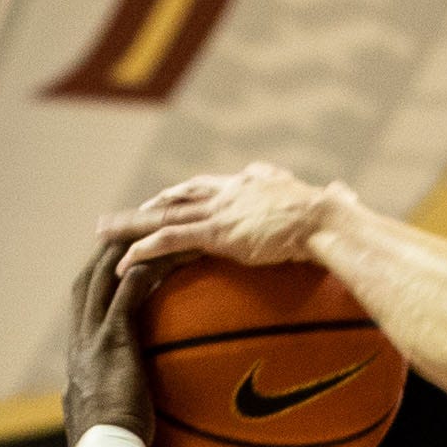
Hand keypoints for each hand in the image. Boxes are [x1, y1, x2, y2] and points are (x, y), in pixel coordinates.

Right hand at [64, 241, 166, 442]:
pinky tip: (168, 253)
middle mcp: (79, 346)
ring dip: (122, 249)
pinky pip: (129, 292)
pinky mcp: (112, 341)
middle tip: (130, 231)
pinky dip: (145, 268)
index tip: (113, 266)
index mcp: (79, 366)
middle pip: (85, 283)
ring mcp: (91, 341)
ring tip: (148, 226)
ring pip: (101, 277)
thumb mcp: (123, 438)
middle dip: (103, 254)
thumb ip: (141, 430)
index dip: (95, 285)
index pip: (82, 313)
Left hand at [104, 162, 344, 273]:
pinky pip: (169, 240)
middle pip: (177, 197)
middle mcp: (229, 191)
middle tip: (118, 216)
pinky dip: (143, 249)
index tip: (165, 202)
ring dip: (129, 224)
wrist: (328, 221)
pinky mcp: (215, 232)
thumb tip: (345, 193)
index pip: (208, 188)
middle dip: (147, 206)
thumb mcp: (333, 202)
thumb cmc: (337, 218)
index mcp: (251, 185)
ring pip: (162, 215)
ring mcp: (219, 211)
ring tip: (100, 232)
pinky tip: (122, 261)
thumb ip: (334, 197)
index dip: (184, 196)